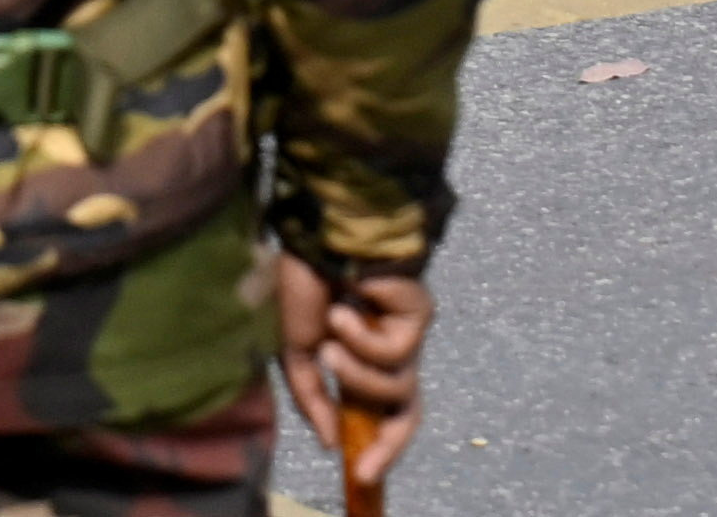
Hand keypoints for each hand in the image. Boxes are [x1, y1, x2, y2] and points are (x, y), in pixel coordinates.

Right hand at [276, 255, 431, 492]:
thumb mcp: (296, 351)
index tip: (359, 479)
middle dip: (388, 447)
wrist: (317, 237)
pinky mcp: (420, 314)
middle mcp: (391, 353)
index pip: (382, 414)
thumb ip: (313, 399)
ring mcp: (408, 334)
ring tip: (332, 339)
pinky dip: (364, 338)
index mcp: (363, 362)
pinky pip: (395, 353)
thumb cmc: (306, 284)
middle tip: (363, 469)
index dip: (377, 449)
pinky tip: (349, 306)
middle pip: (408, 413)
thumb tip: (329, 444)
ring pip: (396, 388)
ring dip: (356, 372)